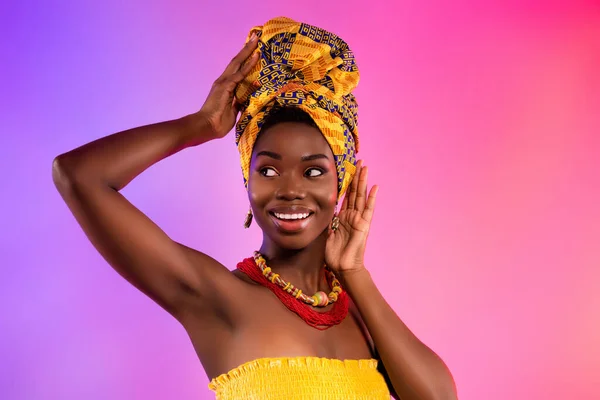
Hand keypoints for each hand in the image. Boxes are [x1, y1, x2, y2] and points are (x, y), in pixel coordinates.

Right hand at [196, 33, 259, 138]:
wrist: (206, 127)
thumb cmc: (218, 122)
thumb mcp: (234, 111)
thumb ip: (240, 103)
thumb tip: (248, 100)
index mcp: (225, 87)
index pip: (237, 70)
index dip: (246, 60)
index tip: (255, 50)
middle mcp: (223, 81)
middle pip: (237, 61)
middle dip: (247, 49)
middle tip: (256, 37)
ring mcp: (223, 83)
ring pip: (238, 63)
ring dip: (248, 52)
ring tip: (256, 40)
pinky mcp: (225, 87)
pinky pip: (239, 75)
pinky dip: (248, 66)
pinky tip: (255, 57)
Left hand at [325, 160, 378, 274]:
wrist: (343, 268)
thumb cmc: (335, 254)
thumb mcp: (327, 234)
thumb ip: (328, 222)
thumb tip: (323, 212)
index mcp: (343, 217)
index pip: (346, 196)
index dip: (347, 183)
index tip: (349, 169)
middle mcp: (352, 216)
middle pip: (355, 192)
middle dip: (356, 176)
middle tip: (360, 161)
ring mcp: (359, 219)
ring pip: (361, 196)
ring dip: (363, 181)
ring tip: (366, 167)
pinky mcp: (364, 225)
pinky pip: (369, 209)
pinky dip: (372, 198)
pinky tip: (375, 187)